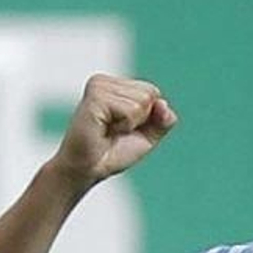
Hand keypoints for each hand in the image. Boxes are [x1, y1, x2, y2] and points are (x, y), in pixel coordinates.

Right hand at [48, 75, 177, 188]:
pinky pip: (130, 110)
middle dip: (140, 120)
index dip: (146, 118)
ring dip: (130, 124)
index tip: (124, 128)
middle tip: (115, 131)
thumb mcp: (146, 137)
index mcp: (115, 86)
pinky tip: (104, 129)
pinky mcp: (95, 96)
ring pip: (142, 101)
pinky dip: (123, 126)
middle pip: (150, 94)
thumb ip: (162, 120)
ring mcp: (99, 87)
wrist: (88, 169)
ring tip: (108, 130)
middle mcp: (105, 82)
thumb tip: (163, 104)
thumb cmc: (112, 152)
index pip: (153, 92)